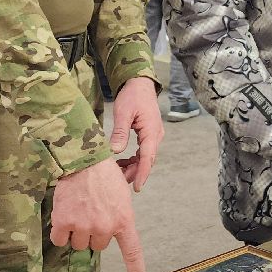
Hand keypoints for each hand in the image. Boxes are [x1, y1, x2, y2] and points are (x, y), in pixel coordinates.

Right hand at [51, 158, 145, 271]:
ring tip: (79, 210)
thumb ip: (118, 218)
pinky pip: (60, 240)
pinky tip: (64, 214)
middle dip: (94, 232)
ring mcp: (85, 226)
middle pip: (98, 246)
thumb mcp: (121, 196)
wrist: (82, 161)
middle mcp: (105, 227)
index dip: (135, 271)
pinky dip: (60, 232)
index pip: (132, 252)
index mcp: (124, 220)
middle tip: (92, 211)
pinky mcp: (65, 222)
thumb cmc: (104, 175)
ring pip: (79, 244)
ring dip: (77, 232)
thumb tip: (109, 235)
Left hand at [111, 76, 162, 190]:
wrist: (140, 84)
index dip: (142, 173)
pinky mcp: (149, 134)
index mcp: (151, 131)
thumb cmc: (132, 96)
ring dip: (133, 166)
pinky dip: (134, 159)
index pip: (148, 157)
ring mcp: (154, 135)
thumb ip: (120, 132)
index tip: (136, 187)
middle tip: (118, 181)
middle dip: (134, 172)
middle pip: (147, 160)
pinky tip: (122, 161)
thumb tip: (115, 152)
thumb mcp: (123, 113)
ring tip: (117, 171)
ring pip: (145, 157)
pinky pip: (143, 152)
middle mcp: (156, 135)